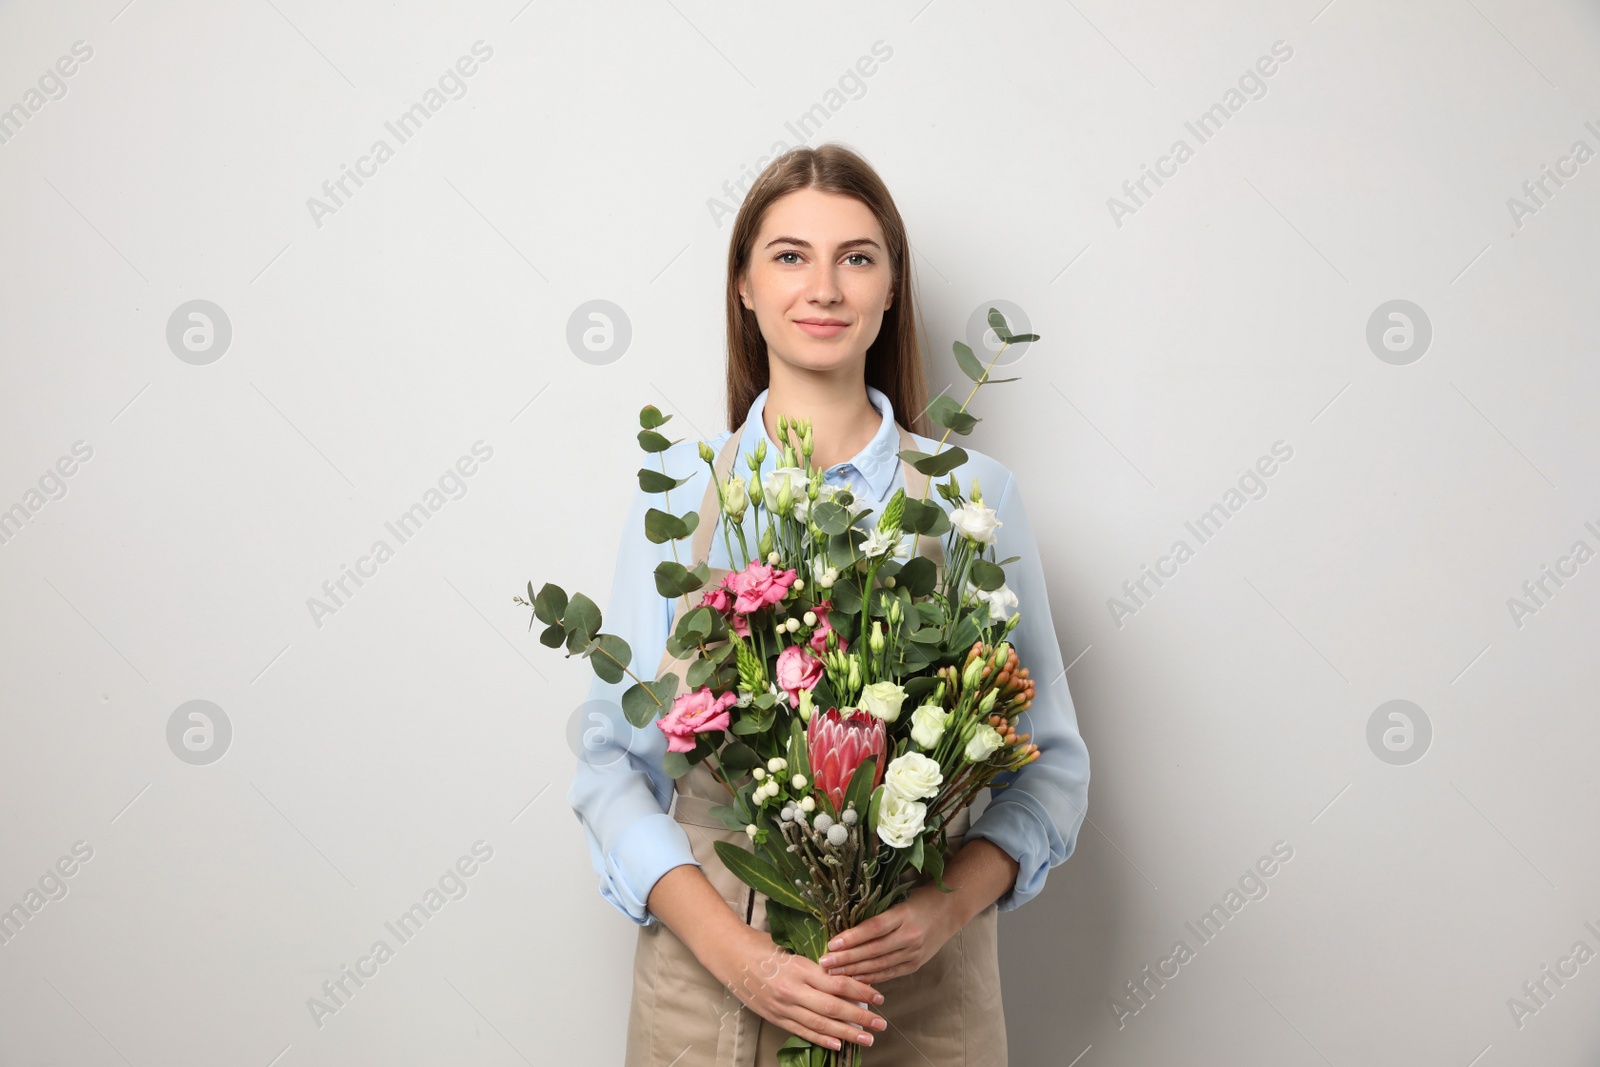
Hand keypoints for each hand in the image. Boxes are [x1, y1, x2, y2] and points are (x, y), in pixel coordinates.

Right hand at [707, 925, 889, 1052]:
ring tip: (866, 1040)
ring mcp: (783, 1006)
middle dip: (860, 1018)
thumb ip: (817, 962)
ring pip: (820, 1024)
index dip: (861, 991)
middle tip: (881, 1025)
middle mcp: (793, 990)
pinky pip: (801, 1031)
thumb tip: (846, 971)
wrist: (730, 955)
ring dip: (845, 1034)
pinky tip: (838, 1045)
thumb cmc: (763, 945)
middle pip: (833, 1007)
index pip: (838, 983)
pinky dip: (821, 1039)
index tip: (879, 996)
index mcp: (800, 967)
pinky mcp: (775, 1017)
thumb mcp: (793, 947)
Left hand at [817, 882, 960, 983]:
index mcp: (903, 914)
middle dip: (846, 958)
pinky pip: (890, 973)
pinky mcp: (916, 963)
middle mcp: (910, 936)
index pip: (873, 928)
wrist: (951, 909)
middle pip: (873, 950)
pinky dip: (872, 978)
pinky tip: (855, 980)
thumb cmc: (919, 899)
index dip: (851, 937)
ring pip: (879, 965)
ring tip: (833, 973)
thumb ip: (877, 913)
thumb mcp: (899, 899)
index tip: (831, 943)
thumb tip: (844, 923)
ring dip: (855, 971)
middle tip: (825, 962)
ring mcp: (914, 952)